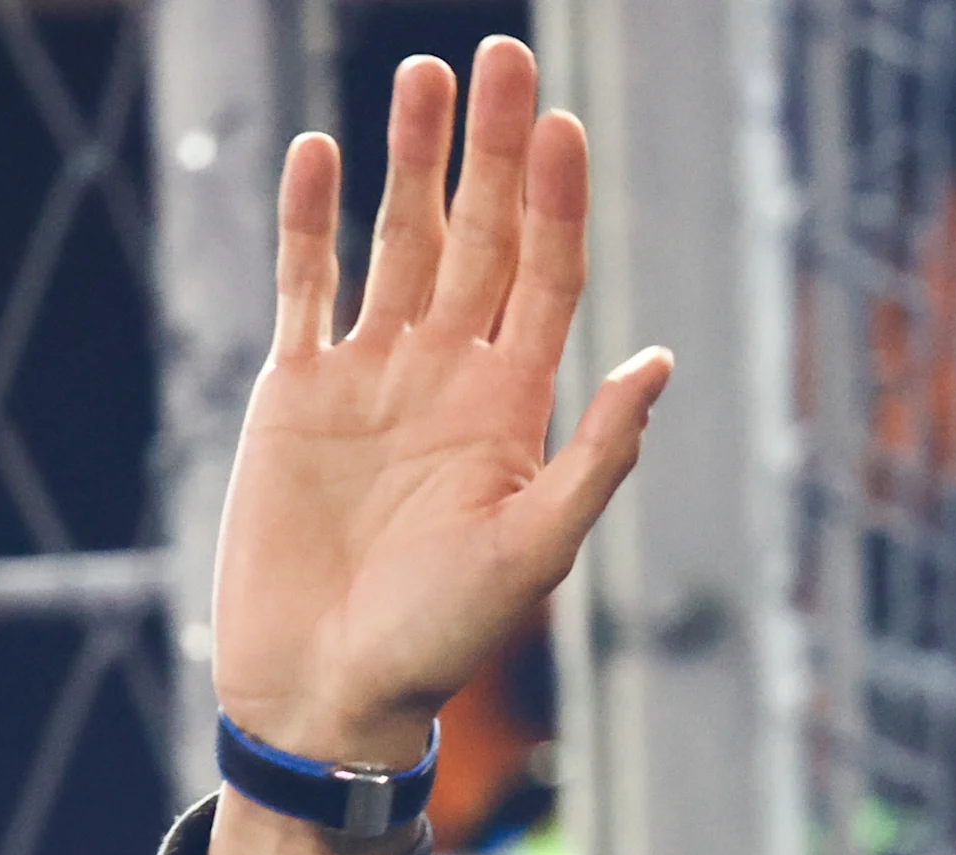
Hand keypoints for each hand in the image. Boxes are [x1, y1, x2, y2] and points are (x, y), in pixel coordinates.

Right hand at [205, 35, 669, 854]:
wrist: (326, 691)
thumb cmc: (439, 640)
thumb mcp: (534, 551)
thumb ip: (596, 456)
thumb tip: (659, 360)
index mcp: (511, 407)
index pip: (544, 276)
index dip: (556, 200)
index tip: (561, 123)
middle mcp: (447, 375)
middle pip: (478, 235)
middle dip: (489, 148)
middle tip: (500, 55)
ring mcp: (370, 376)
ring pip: (393, 241)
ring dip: (407, 161)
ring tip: (419, 74)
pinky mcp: (296, 391)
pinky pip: (307, 285)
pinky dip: (309, 222)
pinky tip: (321, 152)